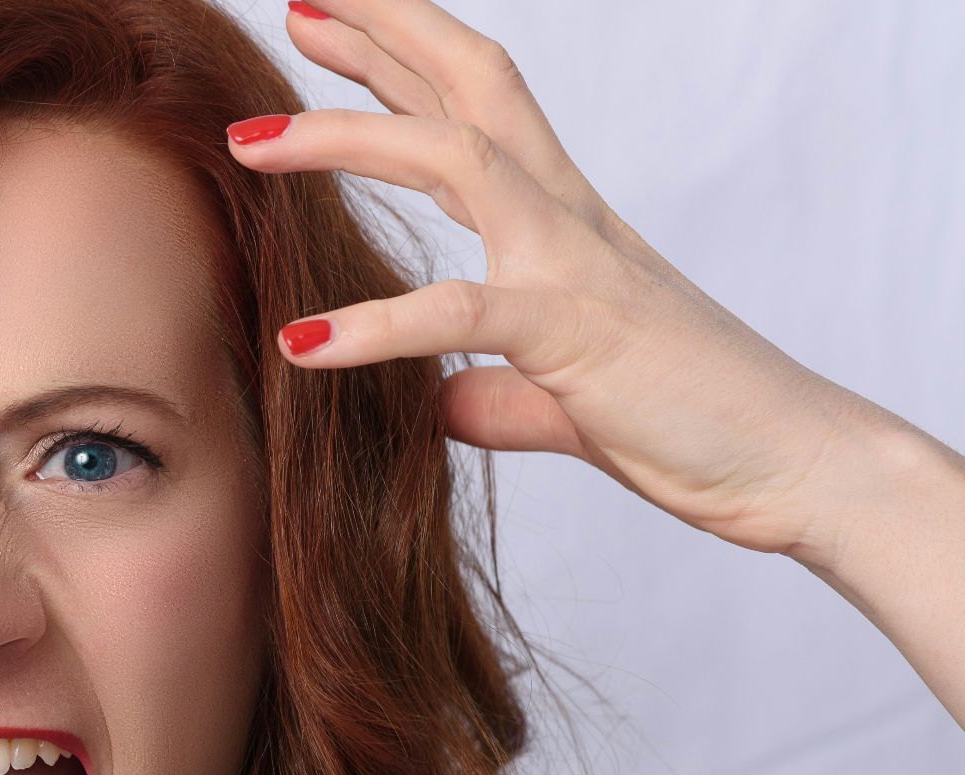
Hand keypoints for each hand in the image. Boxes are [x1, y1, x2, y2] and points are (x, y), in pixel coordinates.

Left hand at [226, 0, 914, 567]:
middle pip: (469, 84)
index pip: (471, 110)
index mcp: (563, 221)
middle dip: (383, 32)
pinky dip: (375, 326)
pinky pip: (460, 314)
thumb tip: (443, 403)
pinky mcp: (575, 333)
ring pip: (453, 156)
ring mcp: (573, 264)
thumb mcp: (563, 398)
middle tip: (296, 0)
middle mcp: (566, 218)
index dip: (397, 61)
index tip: (323, 22)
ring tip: (245, 139)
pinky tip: (302, 342)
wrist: (794, 464)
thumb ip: (495, 392)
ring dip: (343, 139)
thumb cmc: (691, 419)